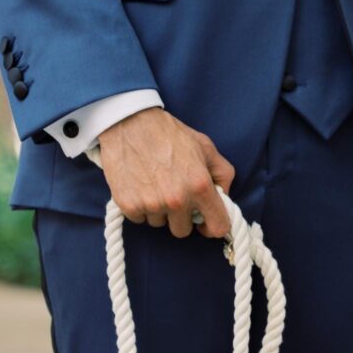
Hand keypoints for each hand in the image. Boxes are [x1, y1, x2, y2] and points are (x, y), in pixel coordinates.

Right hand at [99, 107, 235, 238]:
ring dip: (159, 211)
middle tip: (173, 195)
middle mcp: (177, 200)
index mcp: (200, 186)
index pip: (217, 227)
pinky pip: (139, 219)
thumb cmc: (168, 133)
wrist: (128, 121)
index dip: (213, 226)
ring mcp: (151, 204)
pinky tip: (139, 186)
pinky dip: (139, 207)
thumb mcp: (205, 147)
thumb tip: (224, 198)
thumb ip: (222, 174)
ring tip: (154, 185)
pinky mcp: (129, 205)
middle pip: (182, 231)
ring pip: (160, 224)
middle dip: (180, 217)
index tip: (205, 222)